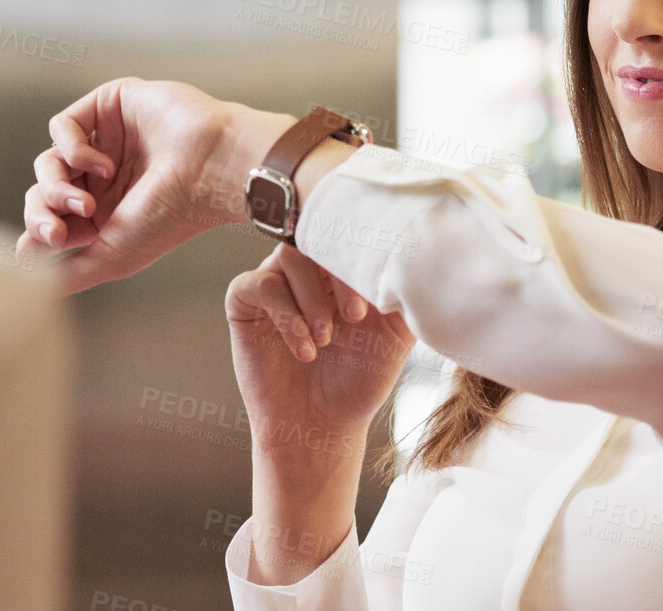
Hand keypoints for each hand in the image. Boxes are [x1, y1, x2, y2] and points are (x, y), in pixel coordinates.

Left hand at [20, 77, 292, 293]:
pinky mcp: (107, 107)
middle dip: (44, 212)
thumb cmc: (171, 217)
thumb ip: (68, 272)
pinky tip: (101, 165)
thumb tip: (19, 270)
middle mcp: (102, 177)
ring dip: (56, 185)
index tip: (52, 242)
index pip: (50, 218)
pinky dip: (72, 150)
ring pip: (48, 161)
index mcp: (105, 212)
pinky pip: (62, 126)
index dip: (40, 230)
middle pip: (43, 191)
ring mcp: (104, 140)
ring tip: (87, 201)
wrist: (209, 172)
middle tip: (58, 231)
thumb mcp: (112, 256)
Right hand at [227, 243, 415, 459]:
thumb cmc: (358, 380)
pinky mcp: (244, 301)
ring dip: (312, 299)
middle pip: (318, 238)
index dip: (361, 260)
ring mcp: (274, 281)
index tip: (372, 306)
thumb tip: (418, 257)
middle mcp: (307, 268)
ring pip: (289, 256)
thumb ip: (406, 294)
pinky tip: (304, 349)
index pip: (350, 236)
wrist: (320, 426)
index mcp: (341, 268)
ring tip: (325, 341)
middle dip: (339, 276)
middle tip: (355, 318)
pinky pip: (259, 284)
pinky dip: (286, 316)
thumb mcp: (396, 334)